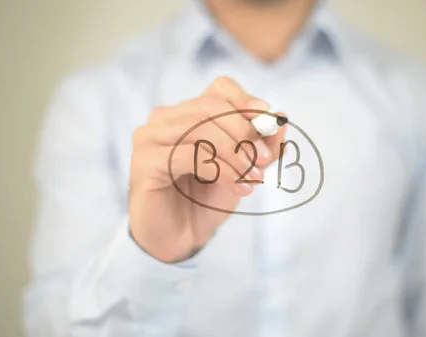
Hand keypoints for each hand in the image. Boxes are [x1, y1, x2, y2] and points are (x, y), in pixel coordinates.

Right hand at [128, 77, 286, 262]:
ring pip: (200, 129)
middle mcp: (164, 118)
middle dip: (245, 132)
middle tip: (264, 161)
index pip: (219, 89)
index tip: (269, 123)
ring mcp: (149, 137)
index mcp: (187, 112)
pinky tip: (238, 188)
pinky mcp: (144, 161)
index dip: (246, 102)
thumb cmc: (207, 199)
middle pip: (211, 107)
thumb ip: (262, 145)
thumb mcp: (244, 169)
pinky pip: (188, 155)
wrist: (181, 237)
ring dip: (235, 154)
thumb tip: (281, 118)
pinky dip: (221, 170)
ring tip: (253, 178)